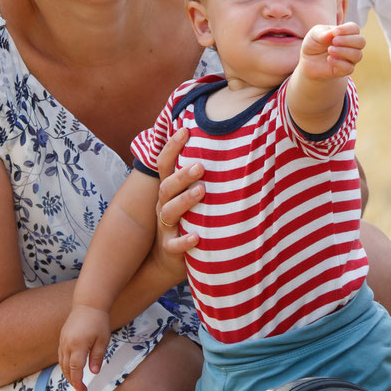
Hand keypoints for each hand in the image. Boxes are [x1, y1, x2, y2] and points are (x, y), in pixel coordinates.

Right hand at [58, 306, 111, 390]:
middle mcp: (67, 344)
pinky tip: (72, 368)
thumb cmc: (98, 321)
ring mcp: (63, 340)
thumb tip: (94, 372)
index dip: (78, 382)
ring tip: (77, 381)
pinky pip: (61, 355)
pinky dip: (65, 364)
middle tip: (81, 390)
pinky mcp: (62, 338)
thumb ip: (97, 357)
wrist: (88, 304)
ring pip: (62, 363)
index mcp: (78, 345)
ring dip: (68, 374)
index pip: (75, 369)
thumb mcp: (102, 340)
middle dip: (73, 381)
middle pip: (67, 368)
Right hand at [152, 127, 201, 268]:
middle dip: (182, 175)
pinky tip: (196, 237)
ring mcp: (166, 227)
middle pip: (167, 186)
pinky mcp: (170, 249)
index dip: (171, 147)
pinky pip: (174, 245)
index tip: (185, 130)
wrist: (166, 261)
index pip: (165, 165)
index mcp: (169, 191)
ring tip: (202, 191)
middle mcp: (164, 206)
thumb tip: (226, 146)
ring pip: (168, 212)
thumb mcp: (189, 198)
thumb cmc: (186, 221)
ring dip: (184, 201)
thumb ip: (200, 178)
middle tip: (200, 166)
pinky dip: (184, 241)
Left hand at [297, 21, 364, 81]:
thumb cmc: (314, 44)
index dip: (347, 29)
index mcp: (346, 33)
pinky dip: (339, 63)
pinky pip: (349, 68)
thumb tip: (334, 32)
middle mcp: (351, 46)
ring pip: (357, 55)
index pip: (355, 29)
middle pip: (361, 41)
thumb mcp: (315, 34)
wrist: (307, 61)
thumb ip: (324, 33)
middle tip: (334, 41)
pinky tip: (329, 59)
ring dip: (343, 51)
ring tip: (330, 50)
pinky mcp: (344, 70)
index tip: (335, 31)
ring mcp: (349, 59)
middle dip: (348, 40)